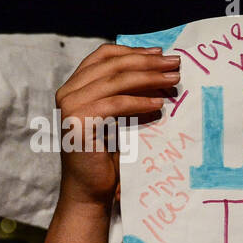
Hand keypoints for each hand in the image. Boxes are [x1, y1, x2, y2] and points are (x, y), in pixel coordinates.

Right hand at [54, 44, 177, 206]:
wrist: (90, 191)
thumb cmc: (107, 155)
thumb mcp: (115, 116)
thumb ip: (123, 92)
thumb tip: (158, 68)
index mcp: (73, 87)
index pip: (102, 56)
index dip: (132, 51)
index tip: (159, 53)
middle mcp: (67, 93)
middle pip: (113, 65)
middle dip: (147, 62)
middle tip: (175, 63)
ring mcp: (70, 107)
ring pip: (116, 81)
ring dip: (149, 79)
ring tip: (173, 81)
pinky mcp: (78, 122)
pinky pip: (116, 104)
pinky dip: (140, 102)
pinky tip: (159, 104)